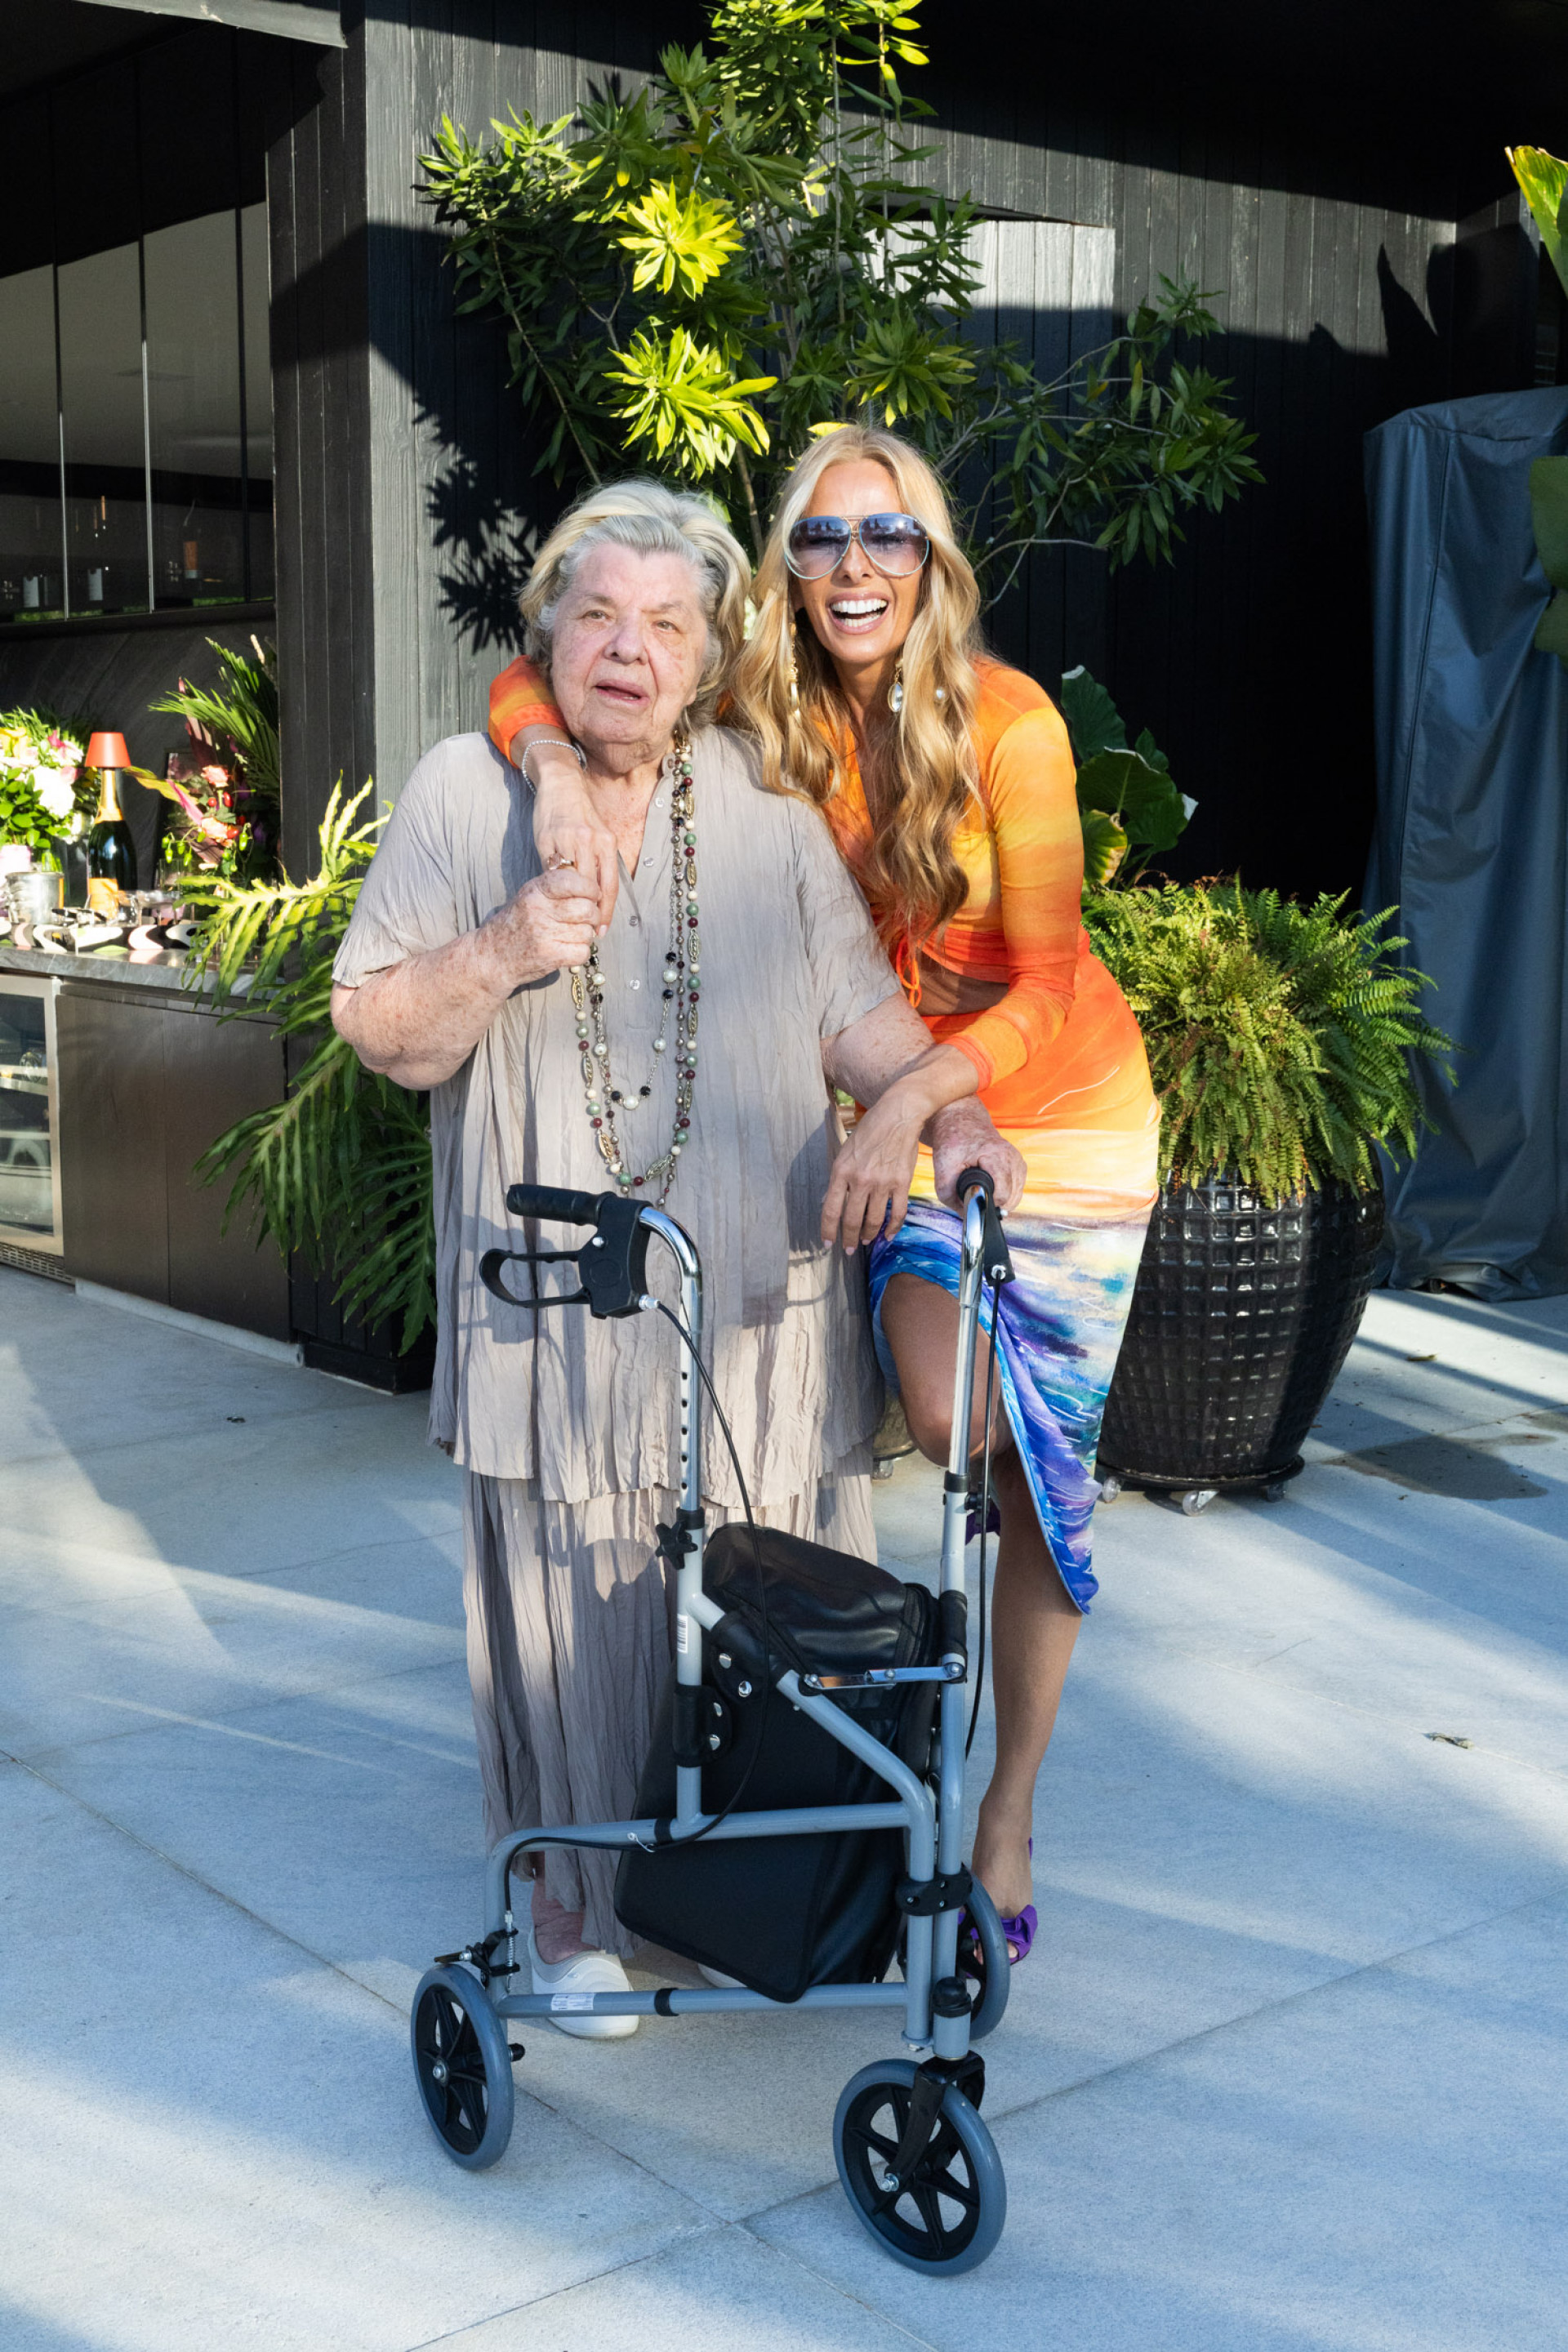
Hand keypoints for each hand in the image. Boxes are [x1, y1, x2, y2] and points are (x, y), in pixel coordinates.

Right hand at [485, 865, 599, 985]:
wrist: (492, 955)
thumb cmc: (516, 923)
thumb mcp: (529, 896)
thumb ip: (555, 887)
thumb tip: (591, 885)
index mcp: (535, 891)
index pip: (571, 881)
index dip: (590, 888)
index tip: (593, 895)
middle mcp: (539, 910)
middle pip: (586, 909)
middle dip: (593, 915)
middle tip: (587, 920)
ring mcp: (544, 934)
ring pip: (587, 932)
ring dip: (585, 936)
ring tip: (572, 936)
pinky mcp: (550, 956)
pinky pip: (583, 952)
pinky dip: (581, 953)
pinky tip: (570, 950)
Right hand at [515, 733, 617, 932]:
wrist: (561, 784)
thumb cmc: (578, 814)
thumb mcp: (595, 835)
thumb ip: (598, 862)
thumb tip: (596, 896)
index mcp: (607, 843)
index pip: (609, 885)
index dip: (605, 912)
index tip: (601, 930)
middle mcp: (591, 841)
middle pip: (592, 888)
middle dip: (588, 912)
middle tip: (583, 930)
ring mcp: (569, 840)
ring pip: (571, 882)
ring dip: (570, 902)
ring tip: (566, 918)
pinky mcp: (548, 839)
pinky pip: (551, 871)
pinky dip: (553, 887)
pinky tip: (551, 898)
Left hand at [819, 1082, 924, 1252]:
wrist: (898, 1115)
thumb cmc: (869, 1131)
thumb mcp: (844, 1151)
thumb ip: (838, 1178)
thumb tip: (829, 1202)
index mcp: (841, 1171)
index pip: (830, 1209)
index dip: (828, 1230)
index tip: (828, 1242)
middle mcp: (861, 1179)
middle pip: (852, 1220)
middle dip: (848, 1239)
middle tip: (848, 1249)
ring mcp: (882, 1183)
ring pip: (874, 1220)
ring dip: (869, 1235)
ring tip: (866, 1241)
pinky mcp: (902, 1183)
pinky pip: (897, 1213)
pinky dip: (893, 1228)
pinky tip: (888, 1235)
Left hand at [928, 1099, 1025, 1214]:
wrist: (961, 1120)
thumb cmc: (952, 1143)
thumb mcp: (942, 1170)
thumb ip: (950, 1196)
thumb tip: (967, 1217)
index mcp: (997, 1155)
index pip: (1003, 1194)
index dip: (987, 1204)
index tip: (974, 1202)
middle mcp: (1012, 1157)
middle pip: (1012, 1198)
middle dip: (993, 1204)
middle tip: (975, 1198)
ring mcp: (1018, 1160)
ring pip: (1017, 1196)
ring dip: (1000, 1200)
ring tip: (981, 1191)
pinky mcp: (1019, 1163)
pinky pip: (1017, 1188)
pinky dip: (1006, 1193)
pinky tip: (991, 1188)